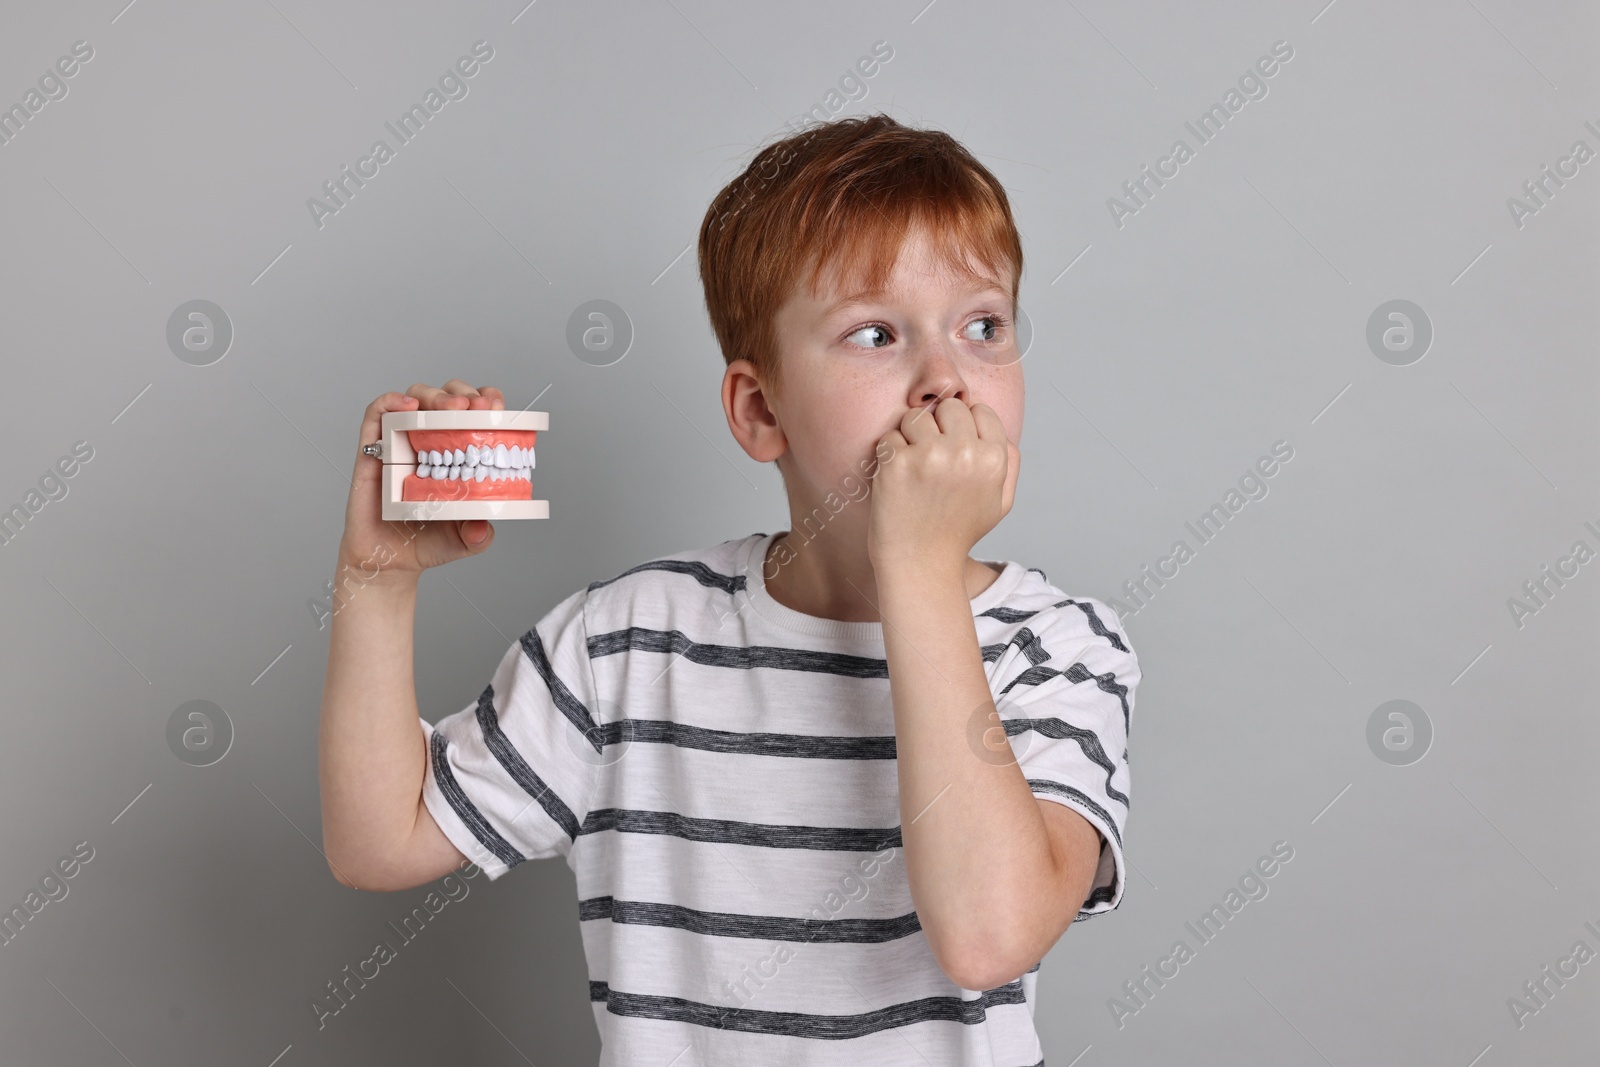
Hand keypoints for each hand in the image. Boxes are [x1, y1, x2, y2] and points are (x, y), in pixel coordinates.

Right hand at [336, 380, 505, 579]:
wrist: (388, 562)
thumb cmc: (427, 543)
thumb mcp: (465, 541)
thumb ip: (479, 534)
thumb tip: (482, 527)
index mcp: (457, 454)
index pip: (474, 413)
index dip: (487, 402)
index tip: (498, 408)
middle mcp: (430, 442)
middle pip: (446, 398)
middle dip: (464, 394)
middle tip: (478, 407)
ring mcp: (400, 443)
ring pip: (415, 398)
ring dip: (435, 395)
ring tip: (452, 408)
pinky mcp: (371, 451)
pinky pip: (375, 415)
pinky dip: (390, 401)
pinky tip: (409, 405)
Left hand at [867, 397, 1019, 571]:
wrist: (920, 563)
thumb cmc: (958, 532)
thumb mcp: (1000, 503)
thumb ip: (1009, 463)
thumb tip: (1001, 431)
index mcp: (994, 459)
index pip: (980, 410)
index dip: (964, 426)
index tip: (954, 448)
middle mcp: (965, 453)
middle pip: (949, 406)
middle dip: (938, 426)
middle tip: (931, 458)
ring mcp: (930, 456)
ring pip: (916, 416)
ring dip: (910, 438)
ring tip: (914, 469)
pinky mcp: (897, 463)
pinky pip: (889, 437)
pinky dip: (889, 455)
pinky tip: (898, 480)